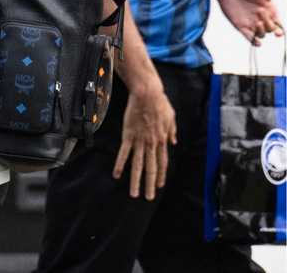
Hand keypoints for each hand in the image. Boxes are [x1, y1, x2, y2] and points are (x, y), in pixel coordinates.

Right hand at [112, 82, 176, 199]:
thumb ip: (172, 131)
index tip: (159, 186)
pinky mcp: (128, 135)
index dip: (161, 175)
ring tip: (134, 193)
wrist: (148, 94)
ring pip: (138, 165)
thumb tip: (174, 142)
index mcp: (162, 140)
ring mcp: (140, 141)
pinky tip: (116, 174)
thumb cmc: (160, 103)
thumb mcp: (172, 117)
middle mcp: (152, 144)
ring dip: (136, 181)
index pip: (162, 162)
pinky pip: (124, 153)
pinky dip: (120, 164)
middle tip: (148, 197)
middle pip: (151, 168)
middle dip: (150, 185)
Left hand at [215, 0, 282, 44]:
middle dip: (270, 25)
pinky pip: (249, 37)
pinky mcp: (240, 24)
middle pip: (271, 29)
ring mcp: (251, 22)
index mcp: (270, 8)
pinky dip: (254, 41)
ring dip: (262, 32)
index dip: (281, 29)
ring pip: (262, 34)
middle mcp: (262, 17)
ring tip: (257, 22)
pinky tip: (257, 42)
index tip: (279, 31)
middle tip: (261, 11)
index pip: (279, 22)